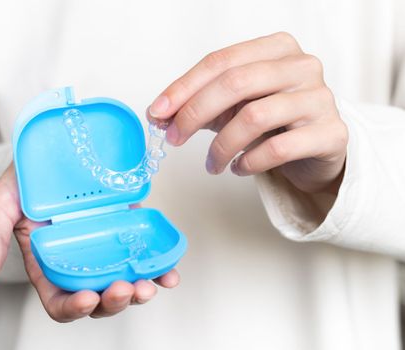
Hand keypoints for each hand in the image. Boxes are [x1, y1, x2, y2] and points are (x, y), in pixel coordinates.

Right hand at [0, 164, 179, 321]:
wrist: (52, 150)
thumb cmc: (24, 180)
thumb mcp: (1, 204)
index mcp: (48, 264)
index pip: (60, 300)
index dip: (74, 307)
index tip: (88, 298)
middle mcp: (79, 260)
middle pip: (97, 297)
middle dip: (113, 301)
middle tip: (125, 288)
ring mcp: (104, 245)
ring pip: (123, 281)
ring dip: (139, 291)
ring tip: (150, 284)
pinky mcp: (125, 228)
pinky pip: (144, 254)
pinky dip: (158, 268)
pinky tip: (169, 272)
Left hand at [148, 32, 347, 193]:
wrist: (316, 148)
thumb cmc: (272, 121)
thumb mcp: (233, 106)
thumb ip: (199, 104)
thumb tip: (157, 114)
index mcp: (276, 48)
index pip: (220, 61)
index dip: (183, 87)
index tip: (156, 112)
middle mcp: (302, 66)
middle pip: (235, 82)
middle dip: (195, 113)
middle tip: (174, 138)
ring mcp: (320, 98)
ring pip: (255, 116)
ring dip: (222, 146)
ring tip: (212, 164)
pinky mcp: (330, 133)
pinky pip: (278, 149)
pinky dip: (249, 162)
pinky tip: (238, 168)